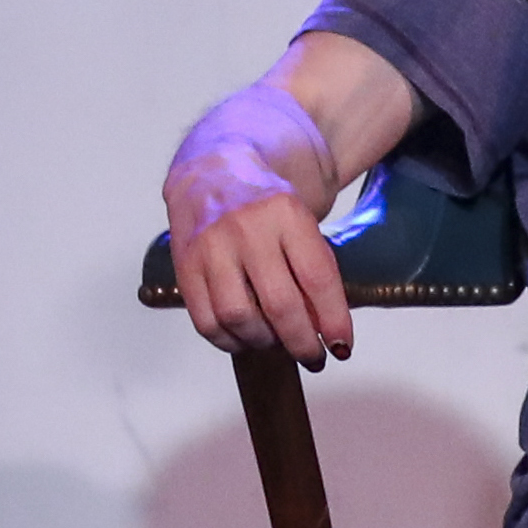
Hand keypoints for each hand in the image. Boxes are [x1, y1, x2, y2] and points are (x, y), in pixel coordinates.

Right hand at [162, 150, 356, 367]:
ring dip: (264, 342)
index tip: (343, 347)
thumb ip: (314, 270)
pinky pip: (206, 320)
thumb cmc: (266, 205)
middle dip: (302, 343)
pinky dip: (228, 341)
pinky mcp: (185, 264)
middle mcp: (246, 228)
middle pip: (280, 305)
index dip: (333, 321)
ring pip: (239, 318)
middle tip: (313, 357)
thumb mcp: (302, 222)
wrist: (212, 170)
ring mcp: (211, 246)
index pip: (317, 279)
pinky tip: (244, 338)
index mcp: (286, 213)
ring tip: (275, 341)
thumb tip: (325, 331)